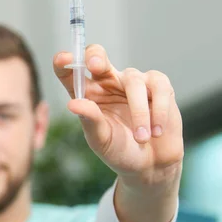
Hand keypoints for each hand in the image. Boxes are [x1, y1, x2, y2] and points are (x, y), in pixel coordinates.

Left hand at [53, 45, 183, 191]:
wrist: (150, 164)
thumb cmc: (119, 150)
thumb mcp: (100, 139)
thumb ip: (90, 120)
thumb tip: (73, 104)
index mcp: (88, 94)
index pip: (71, 72)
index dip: (64, 62)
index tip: (62, 59)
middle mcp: (107, 82)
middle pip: (97, 56)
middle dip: (96, 57)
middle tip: (95, 65)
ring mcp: (133, 82)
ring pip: (133, 80)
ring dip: (139, 112)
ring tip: (142, 138)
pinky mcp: (158, 86)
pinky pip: (159, 86)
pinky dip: (158, 110)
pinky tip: (157, 131)